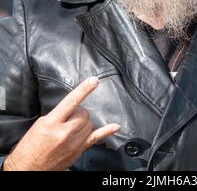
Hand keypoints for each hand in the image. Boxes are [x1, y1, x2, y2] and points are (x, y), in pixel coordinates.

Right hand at [3, 77, 120, 170]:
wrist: (27, 169)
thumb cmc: (29, 148)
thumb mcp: (40, 124)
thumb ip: (57, 114)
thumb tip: (71, 108)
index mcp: (52, 123)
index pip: (71, 102)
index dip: (84, 89)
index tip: (94, 80)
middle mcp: (65, 133)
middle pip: (84, 113)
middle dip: (78, 112)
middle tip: (68, 118)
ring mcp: (73, 143)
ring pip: (89, 123)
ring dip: (83, 121)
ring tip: (71, 126)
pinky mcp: (78, 151)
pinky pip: (96, 138)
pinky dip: (107, 131)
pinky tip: (115, 126)